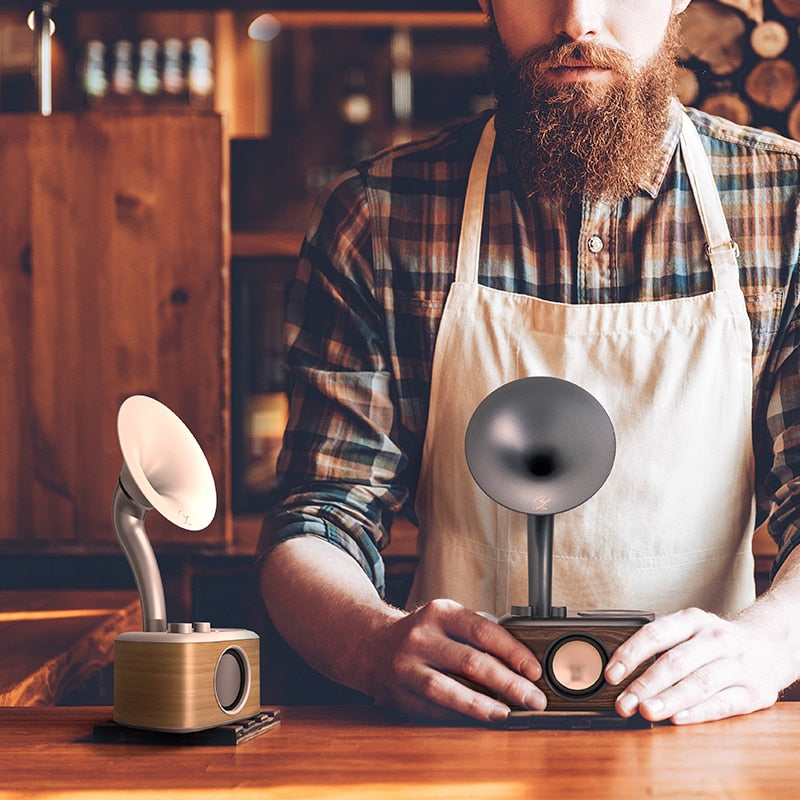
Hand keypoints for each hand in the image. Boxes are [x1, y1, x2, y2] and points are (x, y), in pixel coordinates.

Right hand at [367, 598, 545, 722]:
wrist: (370, 645)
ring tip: (506, 714)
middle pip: (470, 661)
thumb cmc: (422, 634)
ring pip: (446, 689)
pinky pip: (432, 710)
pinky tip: (478, 721)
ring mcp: (405, 666)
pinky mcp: (397, 694)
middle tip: (533, 699)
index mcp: (439, 612)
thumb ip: (477, 633)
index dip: (513, 652)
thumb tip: (522, 661)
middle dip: (508, 683)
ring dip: (480, 705)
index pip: (483, 631)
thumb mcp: (446, 619)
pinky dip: (458, 717)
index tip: (535, 671)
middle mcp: (420, 637)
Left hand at [604, 607, 786, 724]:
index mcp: (693, 620)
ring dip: (669, 700)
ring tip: (646, 712)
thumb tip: (620, 672)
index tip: (612, 675)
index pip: (655, 634)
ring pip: (699, 683)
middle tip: (624, 703)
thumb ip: (660, 646)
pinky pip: (723, 704)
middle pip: (675, 662)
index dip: (630, 654)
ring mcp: (737, 664)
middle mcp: (715, 639)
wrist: (771, 644)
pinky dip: (698, 712)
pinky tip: (678, 718)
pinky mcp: (754, 692)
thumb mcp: (690, 630)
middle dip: (645, 685)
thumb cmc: (716, 641)